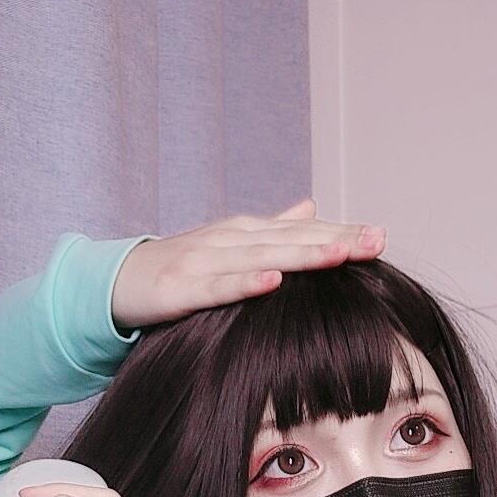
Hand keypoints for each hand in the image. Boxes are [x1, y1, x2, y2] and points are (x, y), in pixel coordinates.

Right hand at [110, 196, 386, 328]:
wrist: (115, 283)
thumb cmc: (179, 268)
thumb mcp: (229, 248)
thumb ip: (273, 231)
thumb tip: (313, 208)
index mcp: (246, 233)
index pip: (304, 232)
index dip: (342, 232)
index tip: (381, 236)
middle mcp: (230, 240)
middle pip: (292, 240)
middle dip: (336, 240)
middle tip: (377, 241)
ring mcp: (205, 261)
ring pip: (262, 257)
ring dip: (302, 255)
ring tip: (341, 254)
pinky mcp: (181, 289)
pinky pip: (219, 287)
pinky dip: (246, 283)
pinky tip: (274, 282)